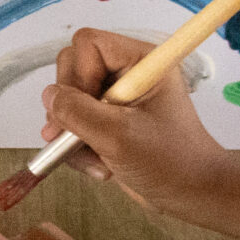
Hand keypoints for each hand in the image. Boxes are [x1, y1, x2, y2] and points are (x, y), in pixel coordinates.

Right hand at [42, 29, 239, 239]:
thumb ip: (76, 111)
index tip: (90, 107)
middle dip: (70, 107)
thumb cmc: (170, 162)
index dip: (79, 73)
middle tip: (79, 136)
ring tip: (96, 159)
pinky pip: (74, 123)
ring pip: (68, 100)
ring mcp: (116, 98)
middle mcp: (127, 73)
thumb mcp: (118, 136)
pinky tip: (99, 165)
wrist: (192, 195)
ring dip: (73, 134)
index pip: (87, 43)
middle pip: (72, 69)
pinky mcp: (109, 121)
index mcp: (141, 62)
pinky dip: (78, 148)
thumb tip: (48, 95)